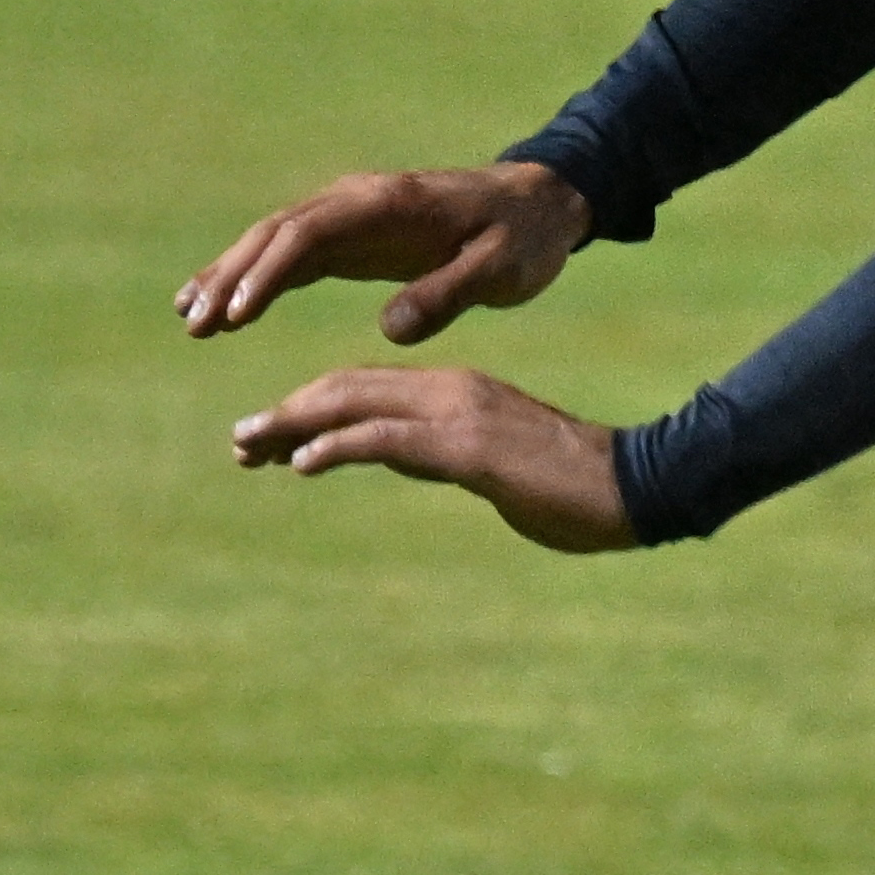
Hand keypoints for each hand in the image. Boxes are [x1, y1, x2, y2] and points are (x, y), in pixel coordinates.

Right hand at [176, 161, 587, 346]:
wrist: (540, 203)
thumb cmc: (524, 237)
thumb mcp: (503, 268)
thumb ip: (450, 292)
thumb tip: (391, 328)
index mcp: (390, 204)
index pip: (313, 233)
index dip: (271, 272)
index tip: (237, 312)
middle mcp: (359, 202)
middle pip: (278, 234)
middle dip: (232, 275)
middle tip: (194, 323)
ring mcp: (351, 217)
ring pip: (275, 243)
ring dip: (231, 277)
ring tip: (188, 318)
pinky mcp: (352, 238)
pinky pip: (291, 257)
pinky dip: (255, 280)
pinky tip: (224, 311)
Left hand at [229, 360, 640, 551]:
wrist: (634, 484)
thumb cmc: (572, 485)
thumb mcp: (493, 464)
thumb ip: (445, 453)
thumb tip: (405, 459)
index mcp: (457, 391)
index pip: (364, 389)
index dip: (309, 409)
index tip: (267, 439)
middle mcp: (451, 391)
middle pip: (346, 389)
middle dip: (287, 413)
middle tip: (240, 441)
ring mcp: (459, 415)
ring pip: (355, 406)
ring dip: (294, 426)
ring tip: (249, 446)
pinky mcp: (469, 448)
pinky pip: (388, 440)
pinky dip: (338, 446)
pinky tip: (301, 463)